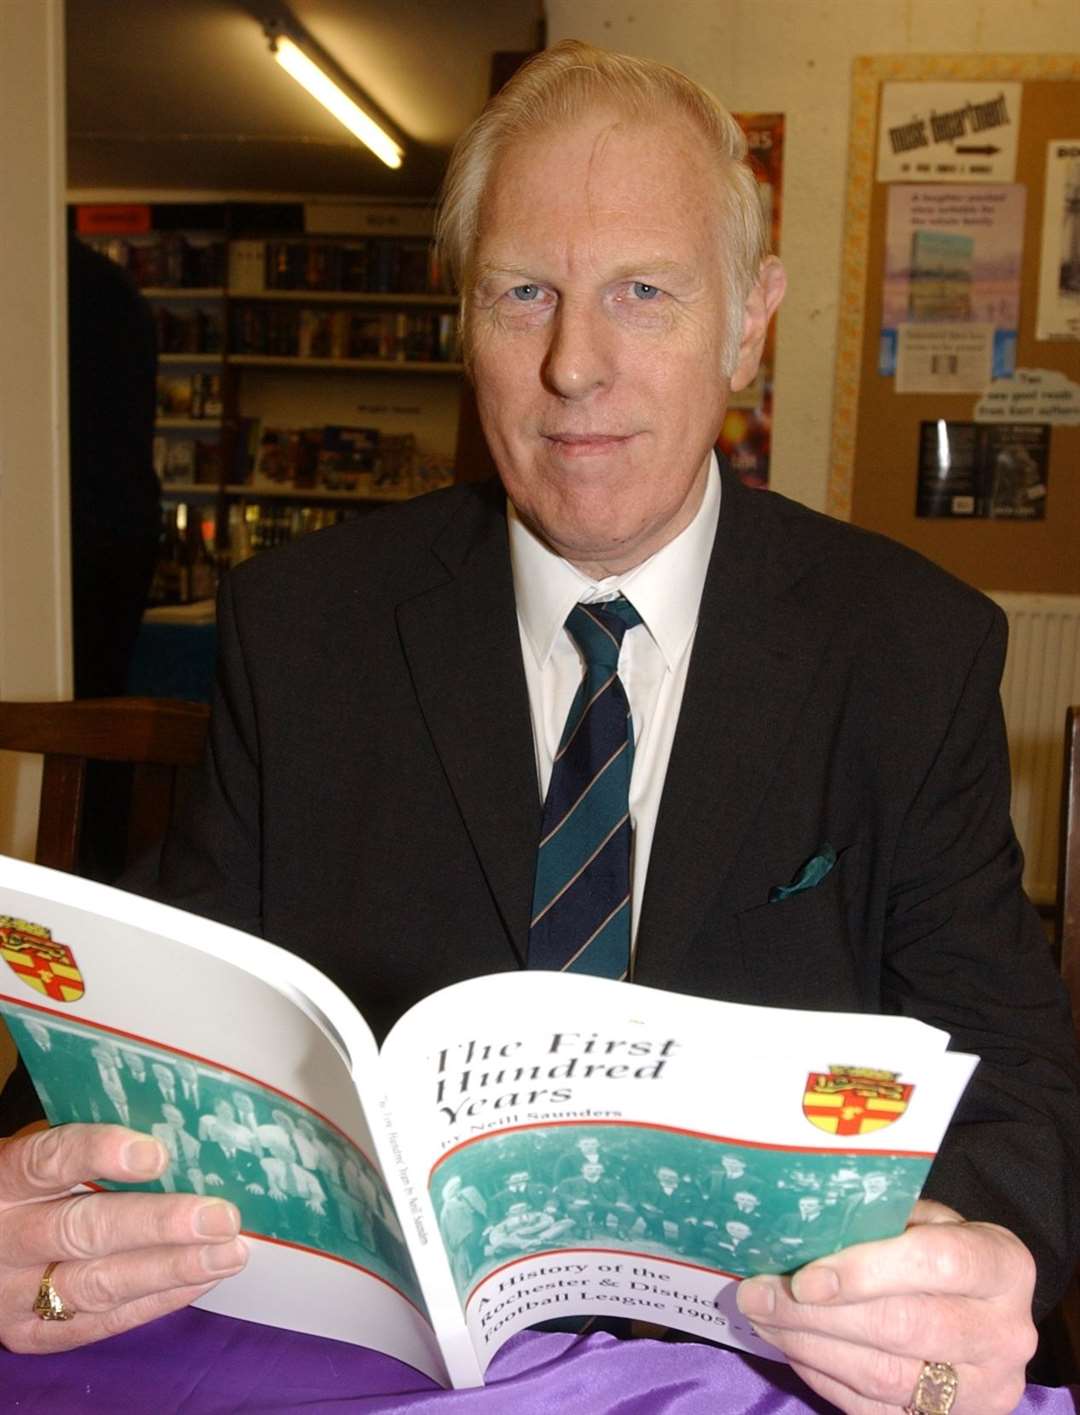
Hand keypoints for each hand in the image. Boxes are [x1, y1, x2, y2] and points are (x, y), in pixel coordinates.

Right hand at [0, 1123, 247, 1353]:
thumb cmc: (32, 1185)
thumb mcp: (41, 1153)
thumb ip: (92, 1149)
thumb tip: (185, 1132)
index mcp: (5, 1179)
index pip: (48, 1162)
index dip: (99, 1154)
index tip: (158, 1154)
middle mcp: (4, 1239)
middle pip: (82, 1231)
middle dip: (159, 1225)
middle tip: (221, 1217)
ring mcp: (13, 1295)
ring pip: (96, 1285)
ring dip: (171, 1269)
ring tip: (228, 1253)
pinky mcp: (32, 1335)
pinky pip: (101, 1322)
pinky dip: (157, 1300)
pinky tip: (202, 1278)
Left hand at [735, 1200, 1036, 1414]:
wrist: (983, 1310)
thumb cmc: (941, 1247)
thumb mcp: (925, 1218)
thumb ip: (878, 1220)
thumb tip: (797, 1227)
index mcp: (1003, 1266)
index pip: (937, 1264)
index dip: (866, 1270)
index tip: (805, 1277)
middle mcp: (1005, 1334)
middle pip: (904, 1327)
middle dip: (818, 1313)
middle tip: (759, 1294)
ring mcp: (982, 1390)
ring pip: (884, 1376)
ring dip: (810, 1346)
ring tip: (763, 1318)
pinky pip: (874, 1409)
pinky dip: (824, 1376)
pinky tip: (790, 1346)